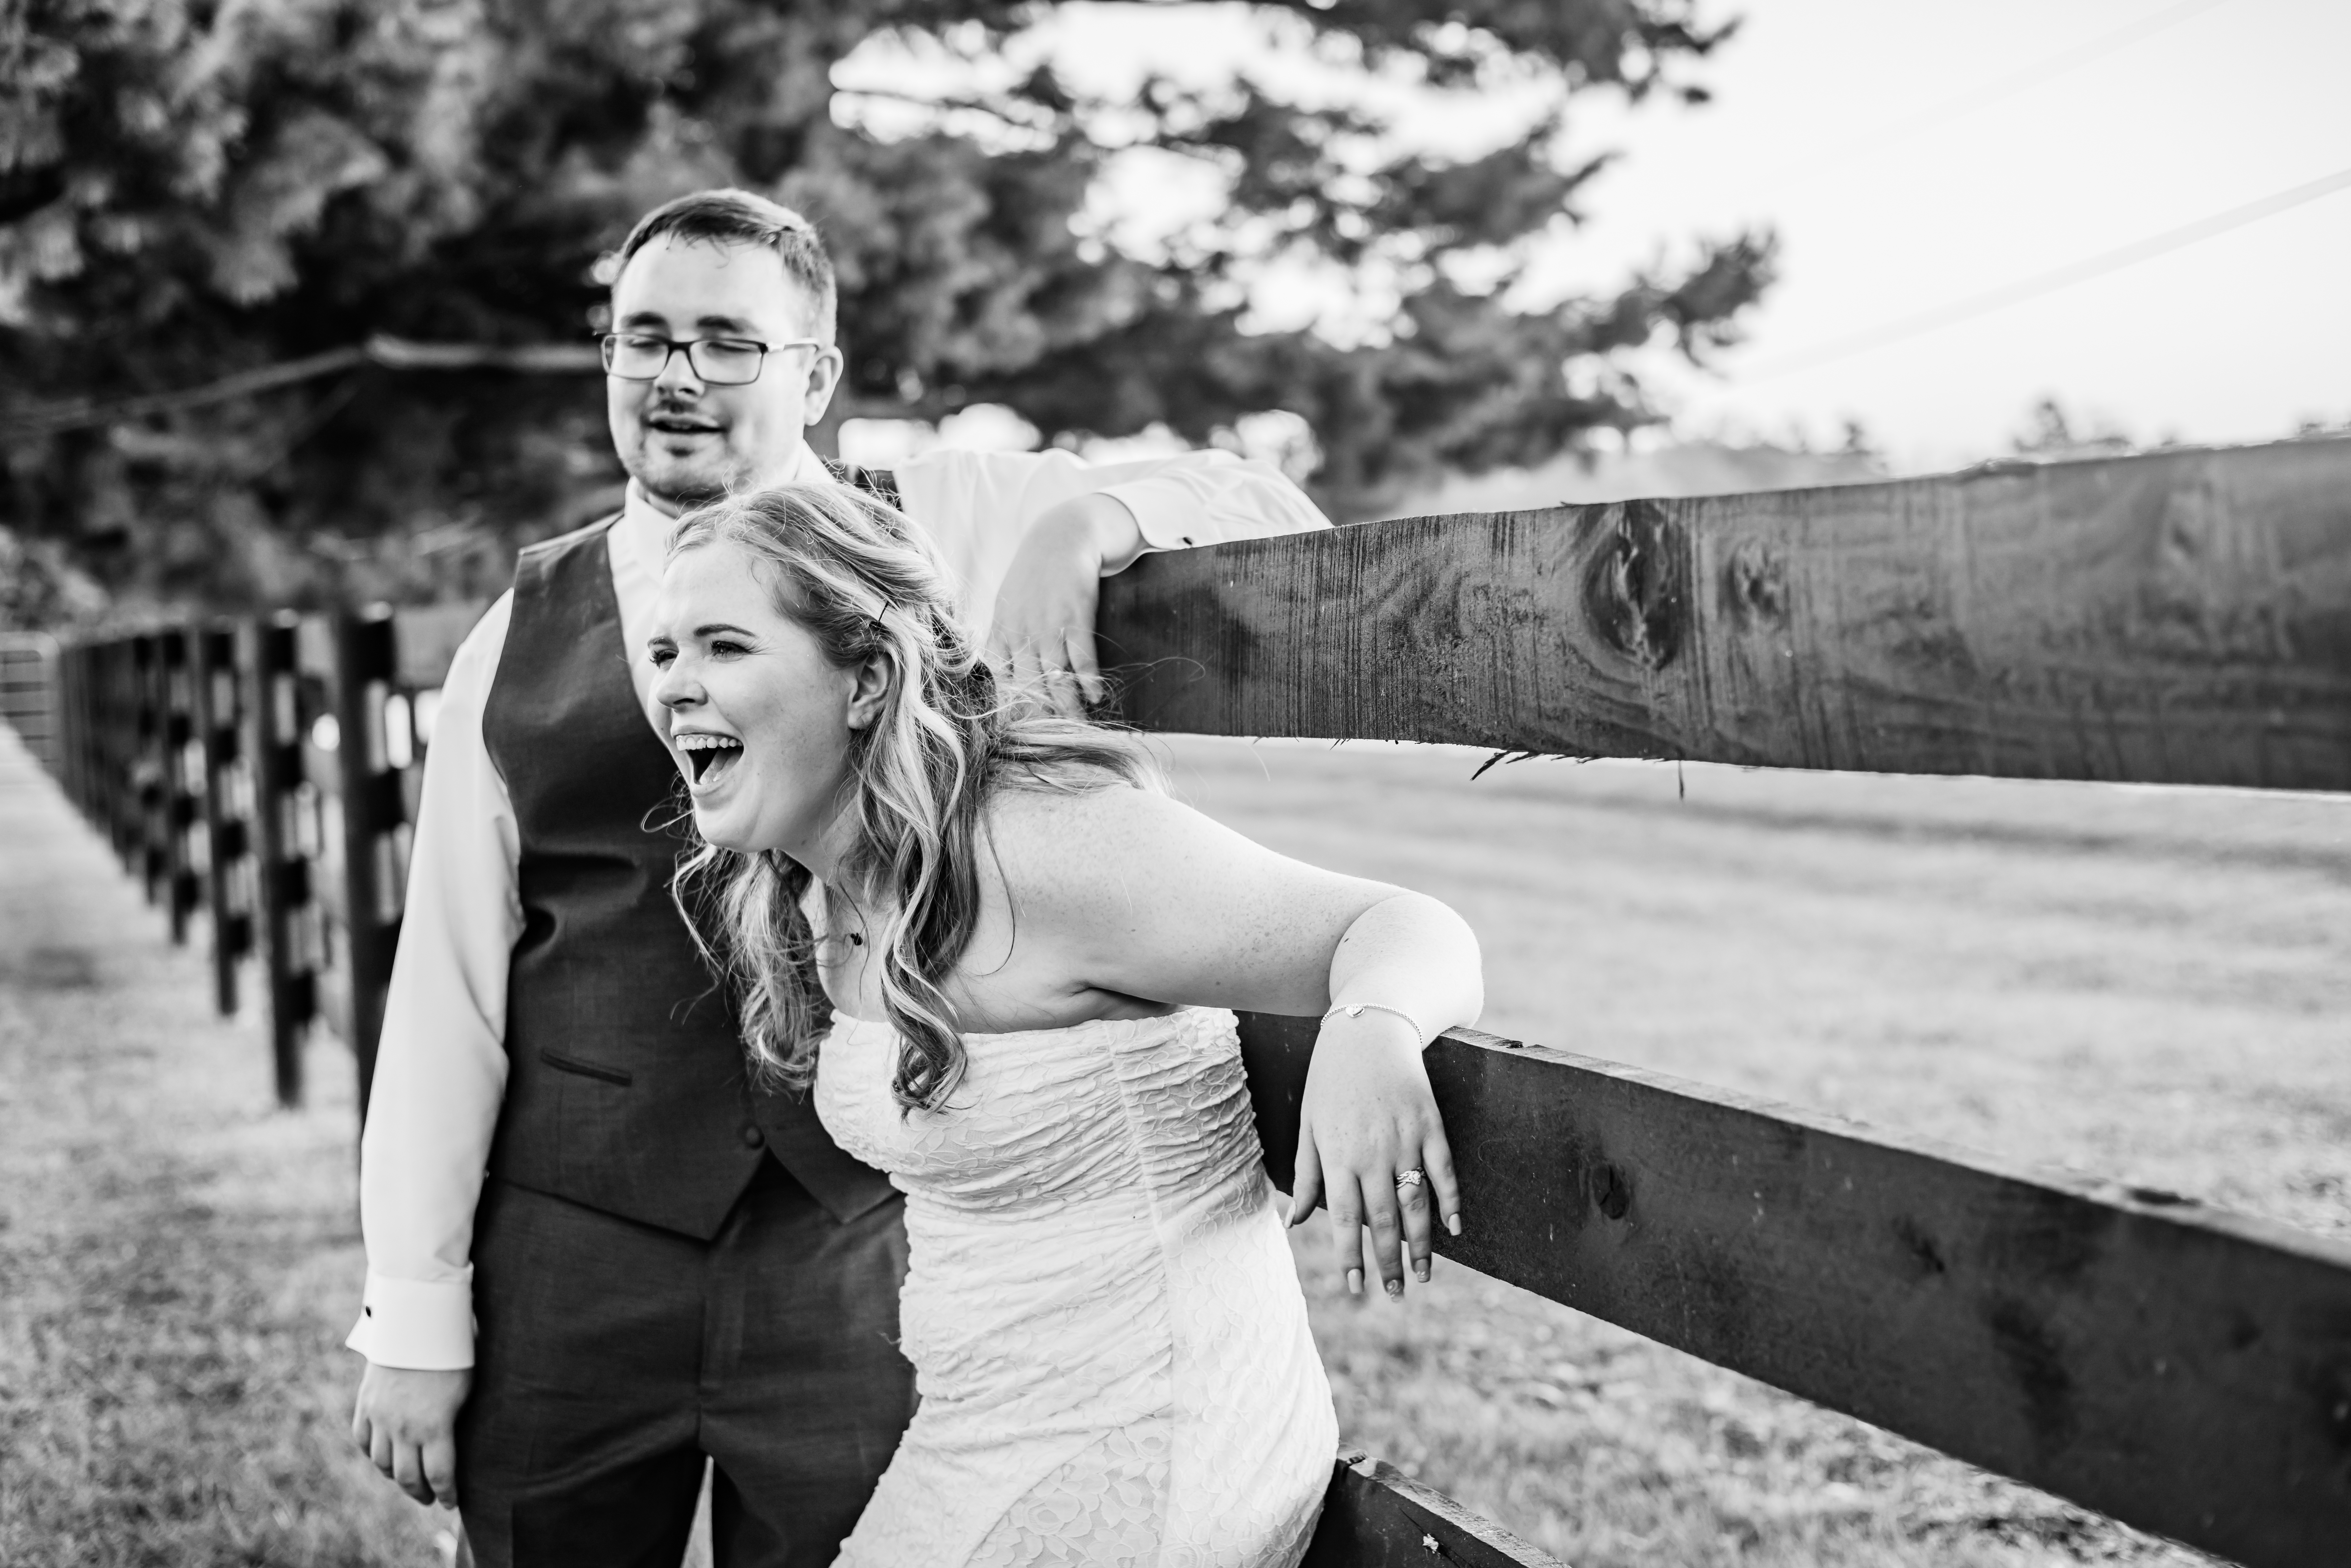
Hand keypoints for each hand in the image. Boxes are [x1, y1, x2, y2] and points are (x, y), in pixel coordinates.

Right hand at [351, 1362, 470, 1507]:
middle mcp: (403, 1428)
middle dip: (420, 1492)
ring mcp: (380, 1417)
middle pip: (407, 1477)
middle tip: (430, 1498)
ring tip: (409, 1480)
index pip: (440, 1475)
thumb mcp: (468, 1389)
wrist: (417, 1322)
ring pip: (382, 1463)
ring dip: (396, 1476)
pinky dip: (373, 1454)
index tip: (451, 1502)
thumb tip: (466, 1446)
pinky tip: (384, 1457)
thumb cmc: (454, 1353)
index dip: (447, 1494)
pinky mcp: (365, 1404)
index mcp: (435, 1426)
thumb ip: (460, 1422)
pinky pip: (363, 1440)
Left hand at [984, 494, 1141, 718]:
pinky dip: (1089, 679)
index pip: (1000, 680)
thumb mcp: (1008, 603)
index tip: (1014, 733)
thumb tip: (998, 674)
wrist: (1062, 536)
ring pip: (1056, 677)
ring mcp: (1049, 625)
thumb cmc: (1033, 573)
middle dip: (1040, 716)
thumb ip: (1003, 638)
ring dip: (1068, 706)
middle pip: (1029, 686)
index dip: (1007, 707)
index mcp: (1003, 631)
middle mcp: (1022, 633)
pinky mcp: (1075, 616)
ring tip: (1079, 728)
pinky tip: (1095, 695)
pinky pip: (1082, 655)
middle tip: (1050, 741)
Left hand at [1289, 1010, 1460, 1300]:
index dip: (1351, 1257)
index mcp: (1339, 1156)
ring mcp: (1405, 1139)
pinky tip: (1454, 1229)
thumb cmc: (1329, 1080)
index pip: (1344, 1219)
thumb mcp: (1308, 1125)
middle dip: (1388, 1262)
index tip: (1357, 1288)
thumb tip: (1297, 1222)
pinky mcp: (1430, 1124)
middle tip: (1394, 1294)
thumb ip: (1308, 1175)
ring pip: (1416, 1203)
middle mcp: (1373, 1153)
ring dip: (1420, 1244)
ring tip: (1422, 1277)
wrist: (1367, 1030)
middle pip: (1383, 1220)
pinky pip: (1444, 1170)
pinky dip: (1451, 1201)